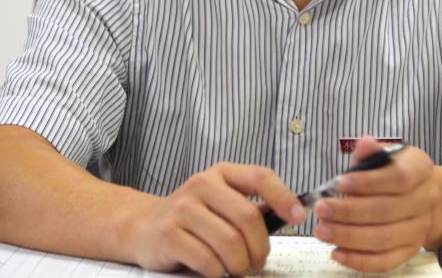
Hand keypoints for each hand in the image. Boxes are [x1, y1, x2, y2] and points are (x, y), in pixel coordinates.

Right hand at [129, 162, 305, 276]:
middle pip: (248, 217)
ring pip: (229, 242)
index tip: (298, 217)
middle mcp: (202, 184)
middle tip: (257, 261)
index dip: (284, 196)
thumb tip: (292, 213)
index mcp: (222, 173)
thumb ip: (251, 206)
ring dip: (239, 264)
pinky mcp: (168, 234)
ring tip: (236, 268)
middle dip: (259, 247)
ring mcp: (183, 208)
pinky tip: (215, 270)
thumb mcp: (222, 201)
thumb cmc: (193, 217)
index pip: (260, 176)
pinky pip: (207, 260)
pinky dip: (218, 272)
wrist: (143, 226)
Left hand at [312, 137, 438, 271]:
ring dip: (349, 237)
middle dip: (349, 212)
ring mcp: (420, 228)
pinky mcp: (410, 250)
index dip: (368, 182)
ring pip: (384, 238)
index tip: (339, 183)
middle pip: (387, 211)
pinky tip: (337, 253)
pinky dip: (360, 260)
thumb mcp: (385, 154)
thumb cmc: (393, 171)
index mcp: (421, 170)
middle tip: (321, 209)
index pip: (398, 178)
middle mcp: (426, 200)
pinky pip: (386, 261)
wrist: (419, 196)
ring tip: (322, 230)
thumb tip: (364, 143)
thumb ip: (371, 151)